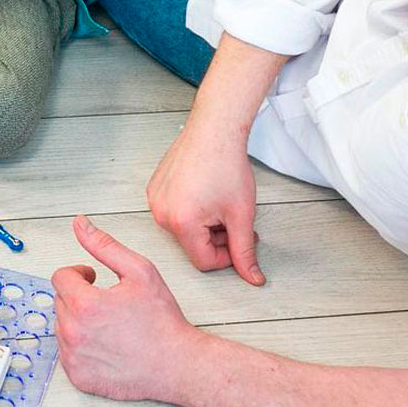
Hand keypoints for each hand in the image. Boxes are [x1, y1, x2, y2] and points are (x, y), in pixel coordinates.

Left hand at [52, 215, 197, 400]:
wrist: (175, 364)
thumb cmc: (161, 320)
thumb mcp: (139, 271)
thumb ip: (105, 245)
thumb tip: (80, 225)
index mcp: (86, 304)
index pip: (60, 277)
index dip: (79, 273)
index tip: (94, 279)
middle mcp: (73, 333)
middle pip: (60, 301)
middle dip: (79, 295)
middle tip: (107, 300)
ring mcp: (74, 358)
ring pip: (62, 327)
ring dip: (78, 320)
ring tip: (108, 323)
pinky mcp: (78, 378)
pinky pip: (67, 354)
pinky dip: (81, 346)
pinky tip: (105, 343)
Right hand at [146, 122, 264, 284]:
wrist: (215, 129)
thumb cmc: (226, 164)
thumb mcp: (241, 214)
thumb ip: (245, 251)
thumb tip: (252, 277)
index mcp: (181, 223)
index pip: (204, 262)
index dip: (228, 255)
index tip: (240, 238)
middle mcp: (161, 213)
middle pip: (193, 244)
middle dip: (217, 235)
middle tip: (234, 215)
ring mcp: (155, 199)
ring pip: (184, 228)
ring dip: (206, 222)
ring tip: (220, 199)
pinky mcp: (155, 187)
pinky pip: (174, 210)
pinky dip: (193, 207)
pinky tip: (206, 189)